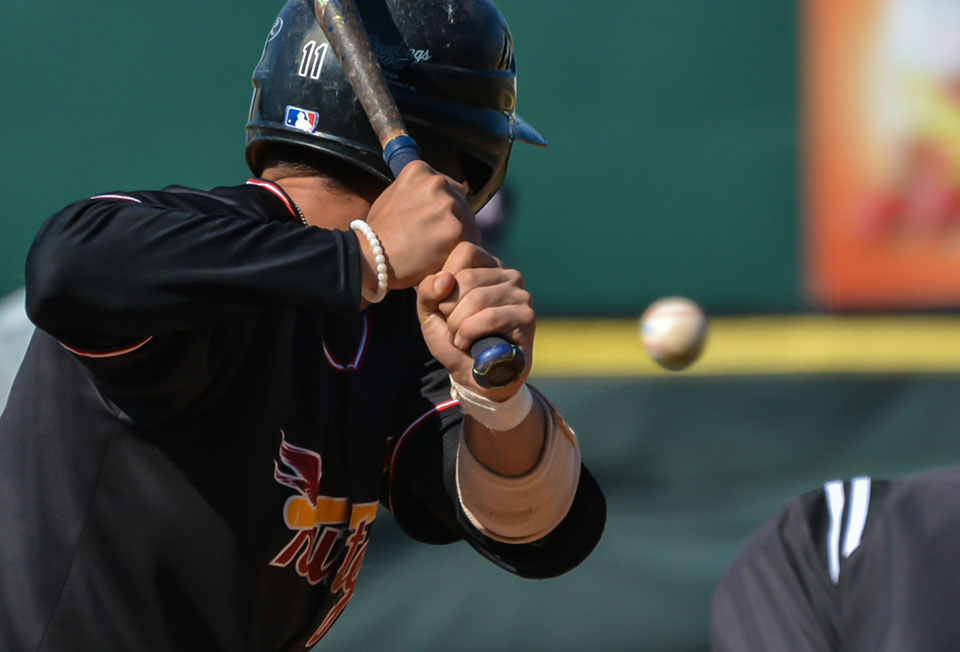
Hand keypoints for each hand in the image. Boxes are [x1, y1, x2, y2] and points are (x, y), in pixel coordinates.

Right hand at [360, 161, 479, 291]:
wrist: (369, 256)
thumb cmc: (377, 233)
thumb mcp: (391, 196)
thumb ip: (416, 192)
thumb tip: (432, 196)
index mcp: (420, 170)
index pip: (449, 189)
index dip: (443, 212)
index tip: (433, 225)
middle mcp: (438, 182)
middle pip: (462, 205)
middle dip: (453, 224)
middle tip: (434, 243)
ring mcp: (449, 204)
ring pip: (469, 225)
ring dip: (458, 241)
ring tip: (435, 254)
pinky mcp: (456, 229)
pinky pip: (470, 244)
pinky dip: (459, 256)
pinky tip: (441, 261)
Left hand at [416, 242, 535, 400]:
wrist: (475, 377)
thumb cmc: (454, 339)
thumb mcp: (430, 312)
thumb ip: (428, 290)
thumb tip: (445, 279)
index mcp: (487, 266)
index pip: (464, 250)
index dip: (444, 280)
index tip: (443, 305)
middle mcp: (508, 275)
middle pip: (467, 277)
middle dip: (449, 309)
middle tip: (452, 327)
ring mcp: (520, 294)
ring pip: (477, 298)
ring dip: (457, 324)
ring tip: (459, 338)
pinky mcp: (526, 316)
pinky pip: (489, 317)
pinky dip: (470, 333)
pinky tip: (467, 344)